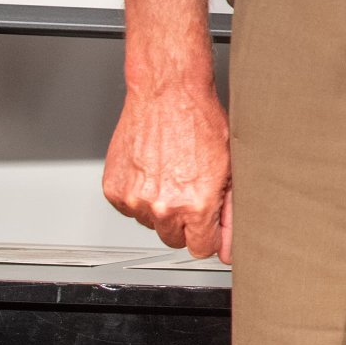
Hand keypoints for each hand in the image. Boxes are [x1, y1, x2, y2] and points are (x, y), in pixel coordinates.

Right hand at [103, 83, 230, 259]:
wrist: (167, 95)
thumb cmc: (201, 123)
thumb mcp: (230, 168)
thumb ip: (230, 213)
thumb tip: (229, 247)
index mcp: (196, 205)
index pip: (200, 249)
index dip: (208, 237)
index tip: (210, 226)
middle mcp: (163, 207)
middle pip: (174, 239)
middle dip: (185, 222)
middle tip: (192, 191)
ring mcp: (135, 199)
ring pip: (151, 223)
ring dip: (161, 207)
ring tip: (171, 174)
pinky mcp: (115, 190)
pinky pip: (129, 208)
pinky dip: (139, 195)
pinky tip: (153, 171)